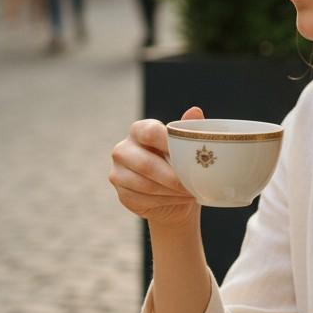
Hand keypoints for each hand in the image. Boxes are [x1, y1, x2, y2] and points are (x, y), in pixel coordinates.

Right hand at [109, 105, 203, 228]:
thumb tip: (195, 111)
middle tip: (193, 185)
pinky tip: (178, 199)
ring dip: (171, 191)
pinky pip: (143, 200)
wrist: (173, 195)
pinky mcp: (122, 195)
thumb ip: (189, 128)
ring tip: (190, 192)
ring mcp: (118, 173)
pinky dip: (165, 201)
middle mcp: (123, 149)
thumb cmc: (180, 163)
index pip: (150, 132)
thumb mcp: (187, 145)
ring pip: (146, 185)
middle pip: (146, 164)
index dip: (168, 143)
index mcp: (138, 130)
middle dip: (173, 177)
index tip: (189, 155)